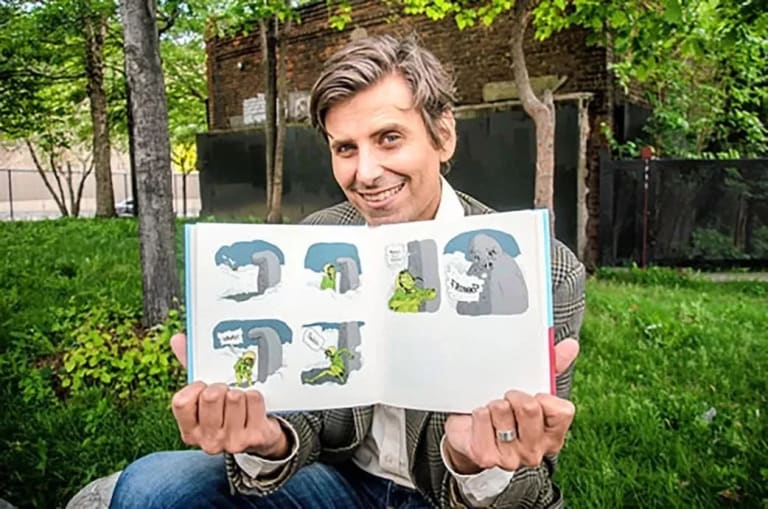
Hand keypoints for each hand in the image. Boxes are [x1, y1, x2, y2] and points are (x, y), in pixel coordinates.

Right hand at [169, 333, 289, 457]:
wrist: (259, 437)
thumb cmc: (227, 411)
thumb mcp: (206, 395)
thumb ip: (191, 367)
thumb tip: (178, 339)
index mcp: (191, 430)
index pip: (181, 402)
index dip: (194, 388)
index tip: (204, 386)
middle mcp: (208, 440)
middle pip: (211, 397)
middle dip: (221, 387)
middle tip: (227, 392)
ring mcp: (232, 441)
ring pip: (234, 397)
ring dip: (241, 392)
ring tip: (242, 400)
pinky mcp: (254, 437)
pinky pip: (254, 400)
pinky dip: (256, 396)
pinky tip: (254, 405)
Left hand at [443, 338, 578, 473]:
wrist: (472, 437)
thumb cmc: (507, 413)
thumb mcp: (530, 391)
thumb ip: (551, 368)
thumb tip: (571, 345)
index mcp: (552, 434)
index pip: (562, 411)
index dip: (546, 397)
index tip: (534, 393)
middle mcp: (535, 450)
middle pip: (530, 408)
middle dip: (514, 395)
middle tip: (507, 397)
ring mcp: (511, 457)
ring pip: (502, 411)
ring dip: (493, 403)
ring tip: (492, 409)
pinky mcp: (486, 456)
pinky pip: (482, 419)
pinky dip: (478, 412)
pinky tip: (480, 416)